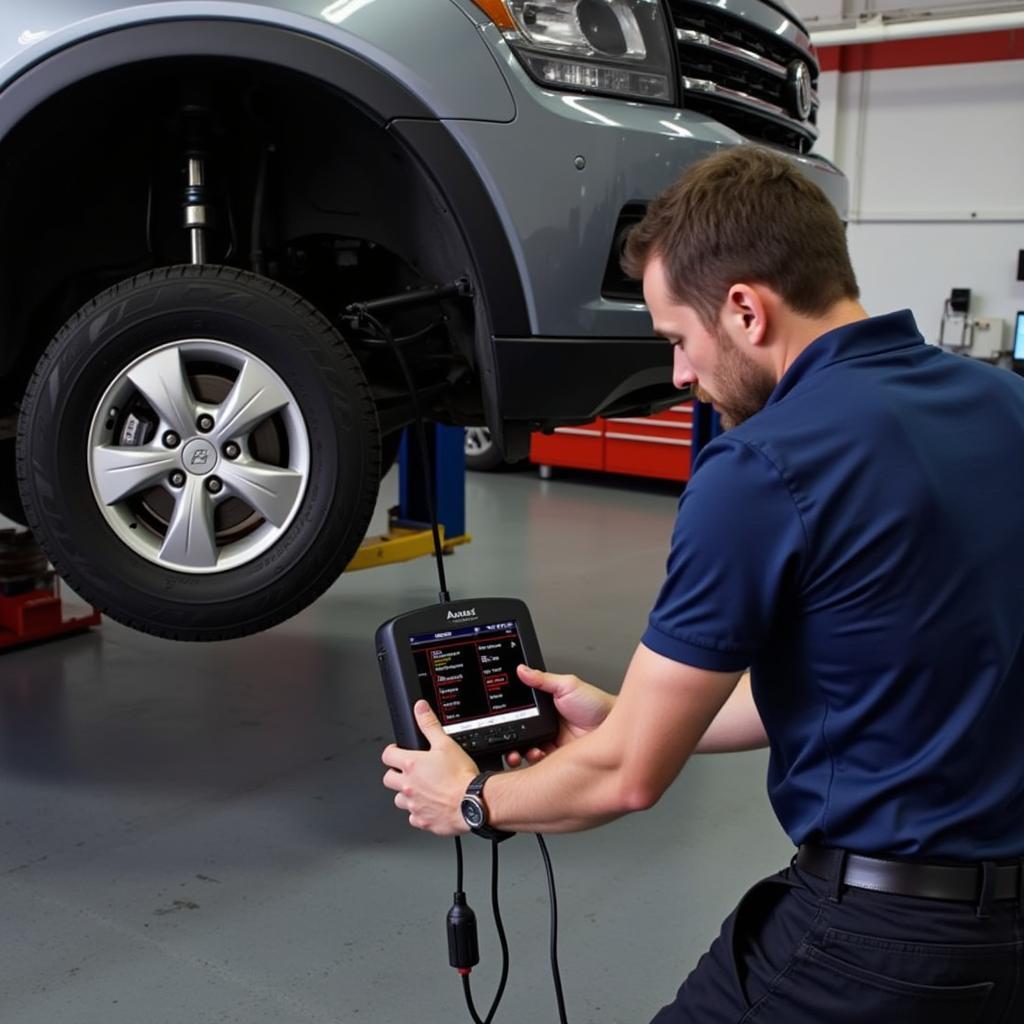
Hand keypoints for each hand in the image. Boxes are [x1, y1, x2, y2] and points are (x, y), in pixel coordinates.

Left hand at [381, 700, 478, 835]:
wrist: (472, 802)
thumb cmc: (460, 776)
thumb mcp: (445, 743)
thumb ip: (429, 724)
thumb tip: (420, 708)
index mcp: (411, 765)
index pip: (387, 756)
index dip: (392, 752)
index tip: (397, 751)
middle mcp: (408, 786)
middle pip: (388, 779)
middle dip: (395, 773)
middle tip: (408, 771)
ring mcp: (413, 805)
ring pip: (398, 800)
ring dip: (405, 794)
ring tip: (420, 789)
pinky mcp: (422, 820)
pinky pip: (413, 817)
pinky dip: (418, 812)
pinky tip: (429, 805)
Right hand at [505, 665, 614, 767]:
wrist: (615, 725)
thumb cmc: (596, 704)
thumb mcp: (567, 686)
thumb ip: (542, 679)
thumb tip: (522, 669)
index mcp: (545, 707)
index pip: (520, 713)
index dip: (508, 719)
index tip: (499, 722)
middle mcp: (546, 725)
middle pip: (519, 734)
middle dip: (509, 741)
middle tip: (507, 743)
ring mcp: (551, 742)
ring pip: (527, 750)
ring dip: (520, 752)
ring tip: (520, 752)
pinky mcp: (558, 758)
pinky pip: (540, 763)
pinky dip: (534, 761)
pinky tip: (537, 755)